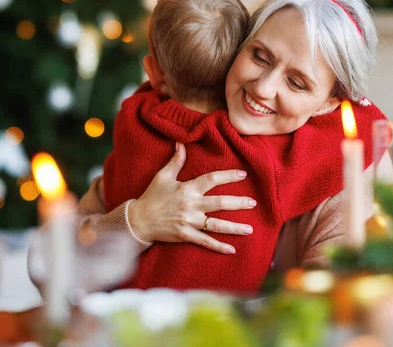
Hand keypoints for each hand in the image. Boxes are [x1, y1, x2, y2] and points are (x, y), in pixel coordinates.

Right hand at [128, 143, 255, 253]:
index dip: (228, 176)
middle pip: (220, 203)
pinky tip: (232, 250)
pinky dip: (219, 247)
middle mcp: (191, 205)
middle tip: (254, 203)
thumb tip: (180, 143)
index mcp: (187, 188)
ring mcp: (189, 221)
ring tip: (250, 229)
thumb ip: (175, 161)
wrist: (138, 220)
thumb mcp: (163, 177)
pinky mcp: (185, 235)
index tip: (243, 174)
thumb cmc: (151, 197)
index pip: (212, 179)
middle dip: (239, 203)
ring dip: (234, 228)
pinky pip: (205, 242)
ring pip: (216, 225)